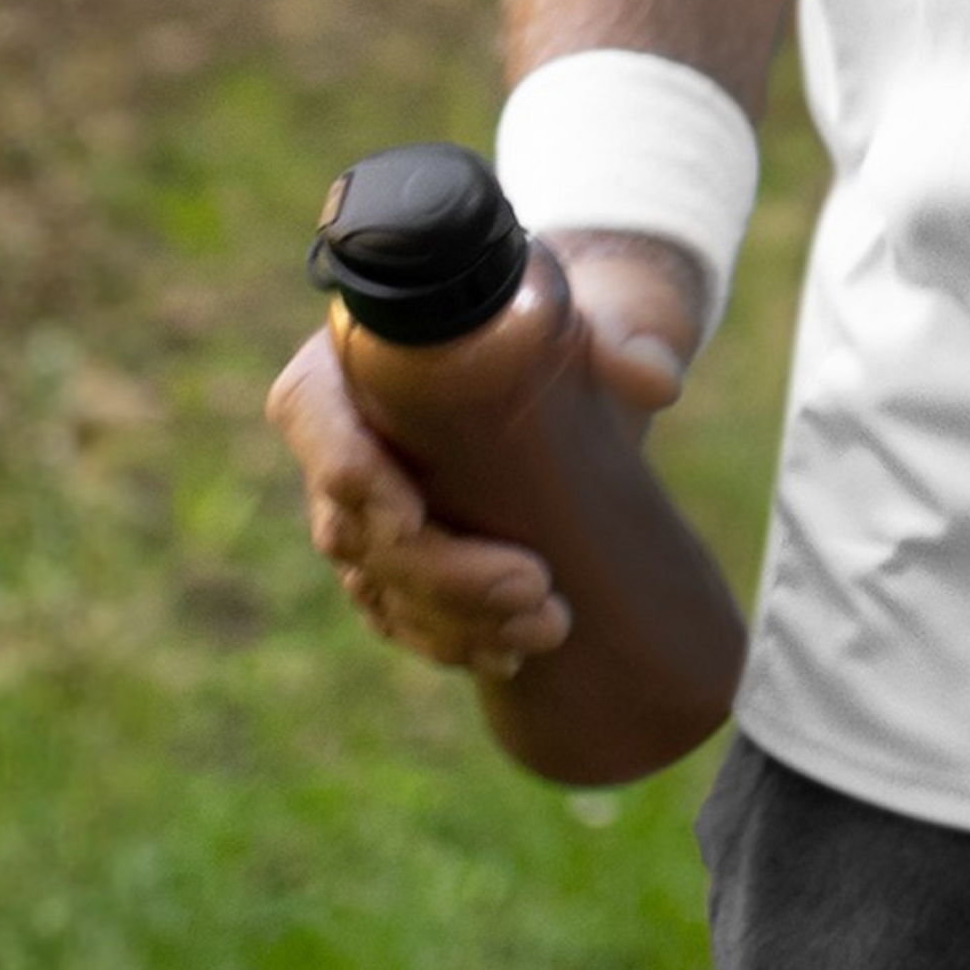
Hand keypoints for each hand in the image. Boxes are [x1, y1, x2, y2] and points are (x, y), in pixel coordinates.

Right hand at [263, 228, 705, 677]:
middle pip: (354, 524)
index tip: (415, 515)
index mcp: (360, 354)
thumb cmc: (576, 325)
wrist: (584, 371)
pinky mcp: (399, 560)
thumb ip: (631, 334)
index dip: (348, 469)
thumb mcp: (607, 314)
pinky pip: (402, 615)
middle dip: (440, 572)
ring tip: (547, 630)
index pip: (312, 411)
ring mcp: (365, 509)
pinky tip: (510, 655)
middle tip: (535, 588)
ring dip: (455, 621)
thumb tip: (656, 380)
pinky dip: (453, 640)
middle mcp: (348, 434)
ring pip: (378, 584)